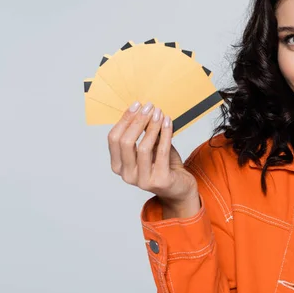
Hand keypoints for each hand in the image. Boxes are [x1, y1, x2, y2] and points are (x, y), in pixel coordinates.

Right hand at [107, 101, 199, 218]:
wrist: (180, 187)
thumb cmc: (163, 165)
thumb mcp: (150, 147)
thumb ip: (143, 133)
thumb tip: (142, 109)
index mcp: (118, 166)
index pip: (114, 139)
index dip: (124, 120)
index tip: (136, 105)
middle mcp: (127, 175)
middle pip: (126, 142)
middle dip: (138, 121)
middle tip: (149, 107)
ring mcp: (142, 180)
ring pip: (143, 147)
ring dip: (152, 126)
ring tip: (159, 113)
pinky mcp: (159, 181)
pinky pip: (162, 152)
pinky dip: (165, 134)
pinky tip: (168, 123)